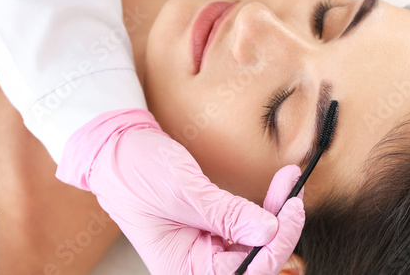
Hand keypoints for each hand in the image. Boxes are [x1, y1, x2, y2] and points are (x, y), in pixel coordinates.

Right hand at [58, 109, 304, 273]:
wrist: (116, 148)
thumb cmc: (136, 172)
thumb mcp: (183, 193)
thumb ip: (227, 215)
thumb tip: (269, 230)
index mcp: (184, 268)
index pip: (244, 270)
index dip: (275, 243)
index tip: (292, 209)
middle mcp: (196, 263)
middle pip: (253, 257)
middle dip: (279, 226)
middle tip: (294, 194)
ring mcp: (204, 245)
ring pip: (252, 239)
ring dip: (275, 213)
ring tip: (288, 183)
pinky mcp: (209, 226)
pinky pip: (243, 224)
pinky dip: (262, 206)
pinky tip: (277, 189)